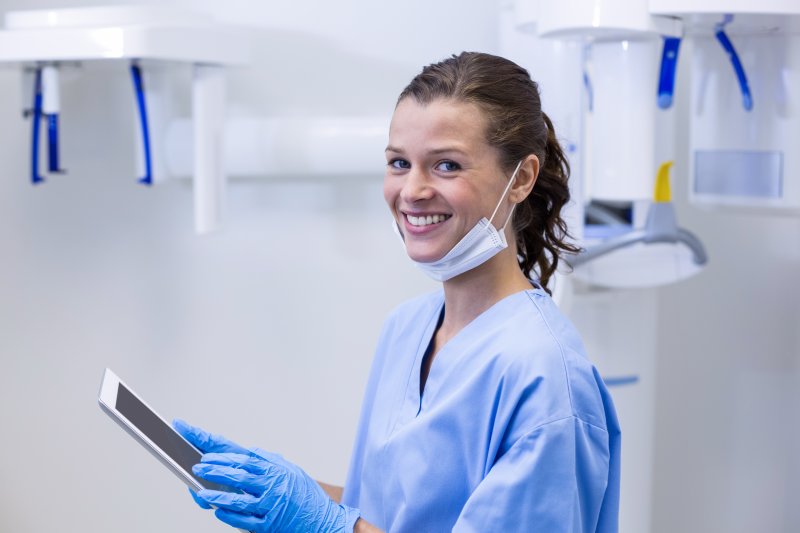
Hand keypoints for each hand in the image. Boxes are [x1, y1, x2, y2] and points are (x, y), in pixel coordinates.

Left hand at [173, 420, 359, 532]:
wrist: (324, 520)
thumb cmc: (305, 495)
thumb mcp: (290, 470)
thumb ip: (269, 461)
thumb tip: (248, 452)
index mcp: (276, 470)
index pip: (243, 458)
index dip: (222, 455)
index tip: (205, 452)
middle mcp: (273, 485)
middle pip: (239, 475)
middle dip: (216, 470)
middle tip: (199, 467)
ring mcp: (271, 505)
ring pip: (239, 499)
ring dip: (217, 495)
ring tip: (201, 491)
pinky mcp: (270, 524)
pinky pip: (245, 520)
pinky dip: (230, 515)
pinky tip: (218, 510)